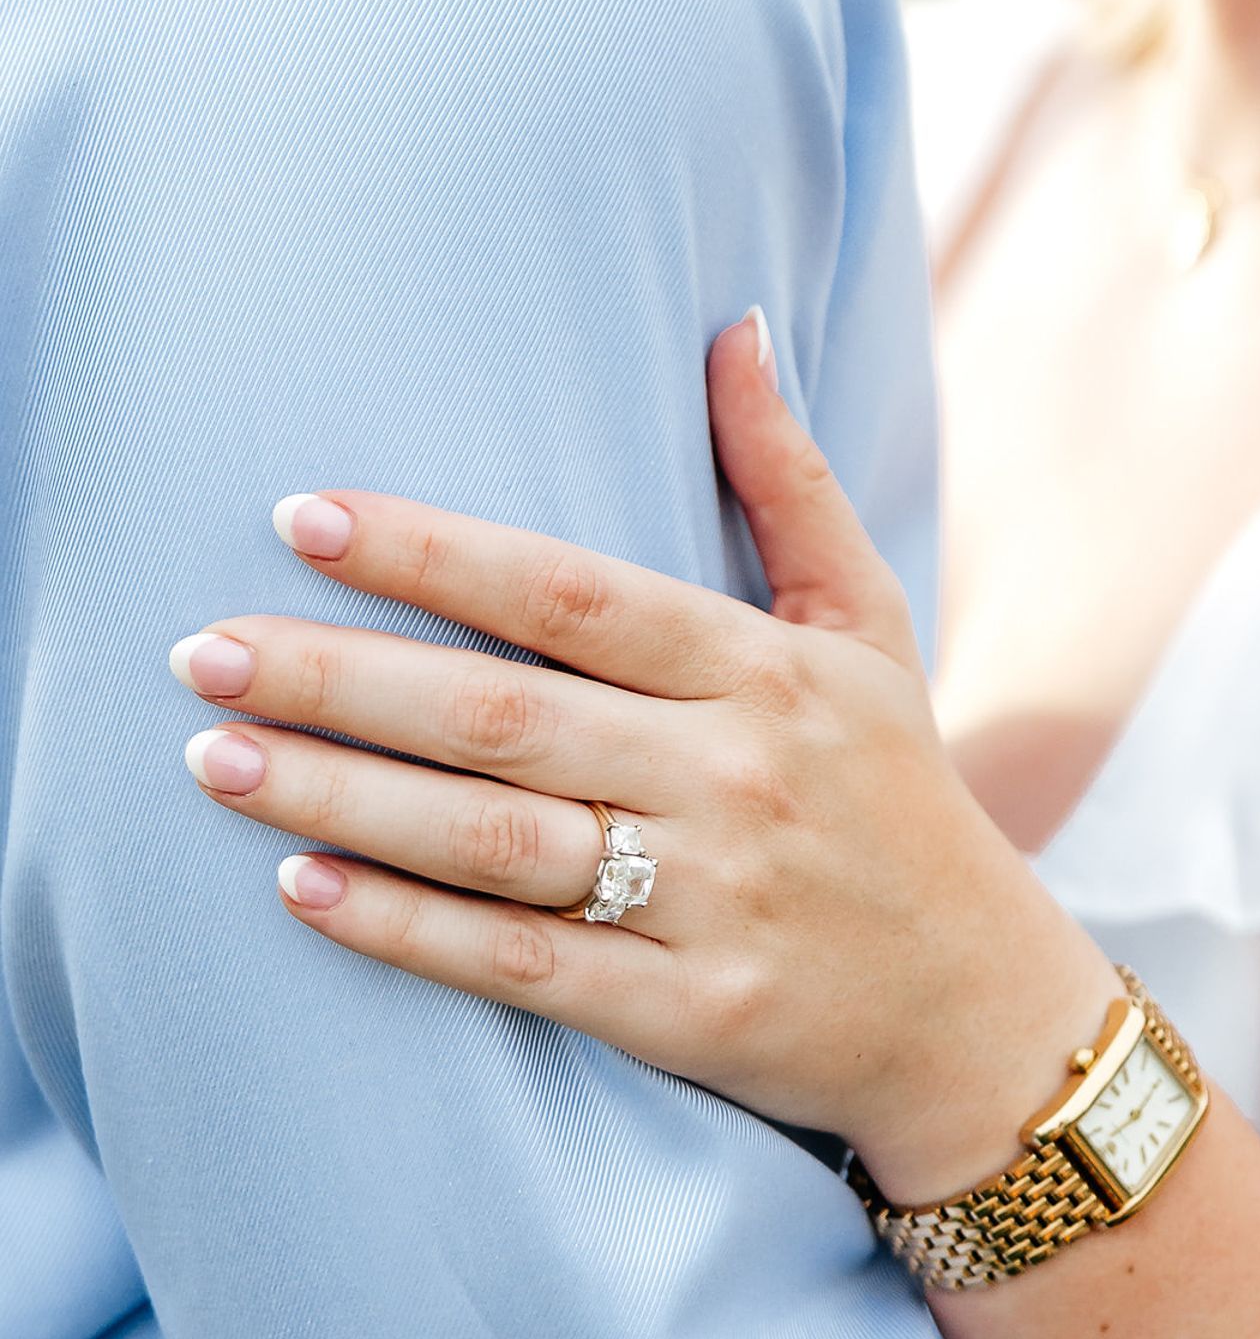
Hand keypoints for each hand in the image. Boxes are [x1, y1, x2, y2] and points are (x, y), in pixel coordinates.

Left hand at [170, 311, 1117, 1203]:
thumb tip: (735, 326)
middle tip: (202, 654)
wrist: (978, 1012)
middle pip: (503, 716)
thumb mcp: (871, 632)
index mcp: (766, 672)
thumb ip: (789, 483)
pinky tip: (303, 888)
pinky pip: (522, 966)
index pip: (571, 595)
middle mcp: (734, 777)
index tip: (300, 518)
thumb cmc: (901, 802)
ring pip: (493, 841)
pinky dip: (406, 930)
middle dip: (338, 679)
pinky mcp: (690, 1012)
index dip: (431, 553)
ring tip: (215, 760)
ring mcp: (712, 901)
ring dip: (341, 797)